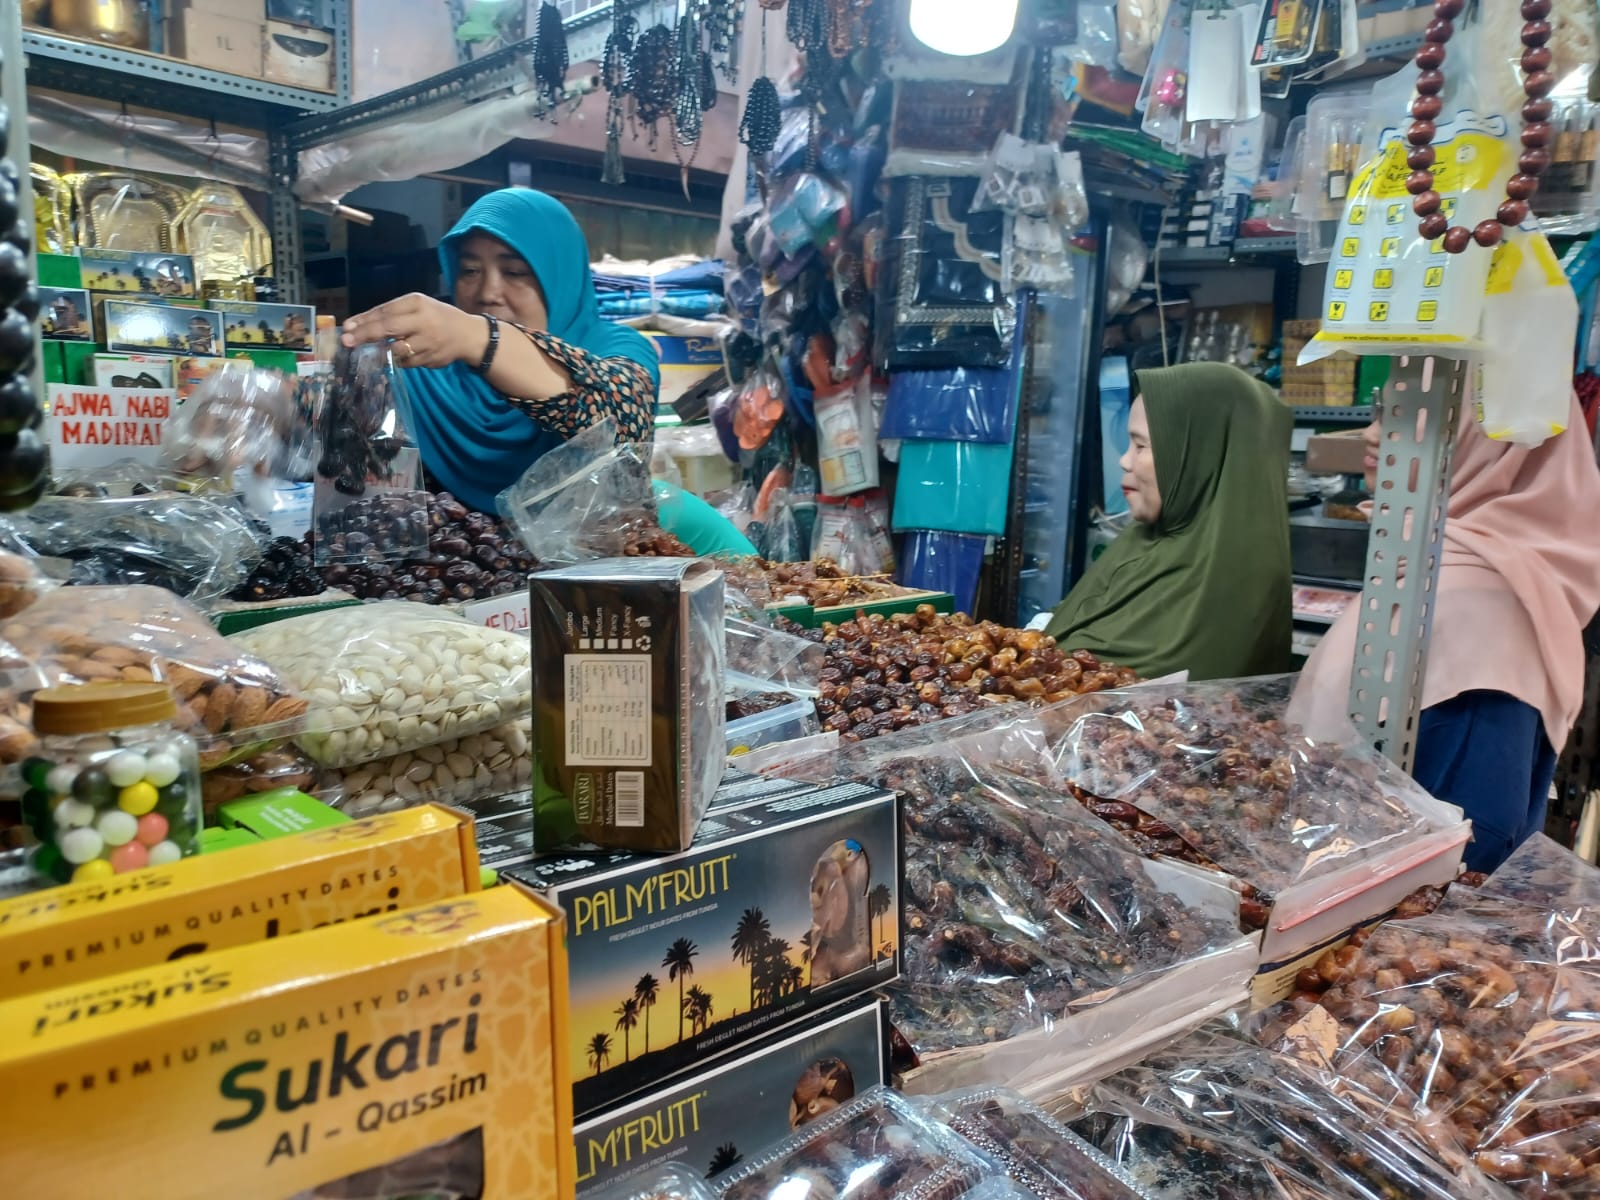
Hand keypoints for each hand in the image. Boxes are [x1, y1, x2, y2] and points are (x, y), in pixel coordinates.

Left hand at [341, 294, 484, 368]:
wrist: (469, 335)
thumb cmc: (437, 317)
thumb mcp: (417, 307)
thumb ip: (392, 313)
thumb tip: (358, 325)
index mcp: (417, 303)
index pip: (386, 311)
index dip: (364, 320)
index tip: (347, 327)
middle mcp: (423, 321)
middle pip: (389, 328)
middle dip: (365, 335)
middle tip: (346, 342)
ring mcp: (428, 342)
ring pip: (396, 349)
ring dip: (380, 352)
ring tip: (368, 353)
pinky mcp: (431, 359)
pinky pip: (406, 363)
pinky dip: (397, 361)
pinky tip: (393, 358)